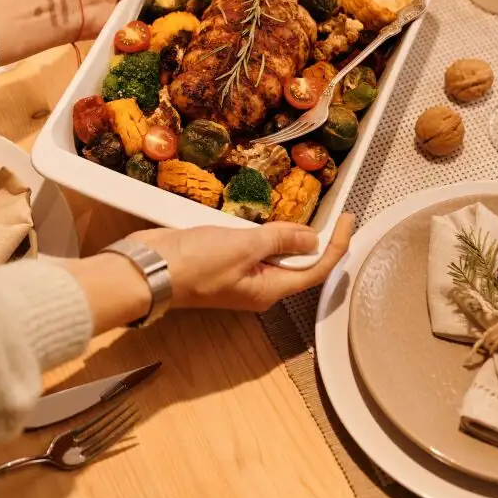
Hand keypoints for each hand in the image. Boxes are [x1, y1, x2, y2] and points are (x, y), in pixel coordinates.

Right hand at [132, 214, 353, 312]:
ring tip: (299, 207)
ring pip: (274, 253)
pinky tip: (260, 214)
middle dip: (315, 238)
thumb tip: (311, 239)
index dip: (336, 245)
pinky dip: (262, 230)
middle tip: (330, 210)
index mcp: (269, 290)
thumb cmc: (195, 262)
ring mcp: (238, 275)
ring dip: (287, 233)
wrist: (149, 268)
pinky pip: (252, 246)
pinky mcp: (221, 261)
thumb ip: (280, 240)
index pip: (315, 269)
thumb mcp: (244, 246)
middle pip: (297, 263)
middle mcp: (258, 286)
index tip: (348, 219)